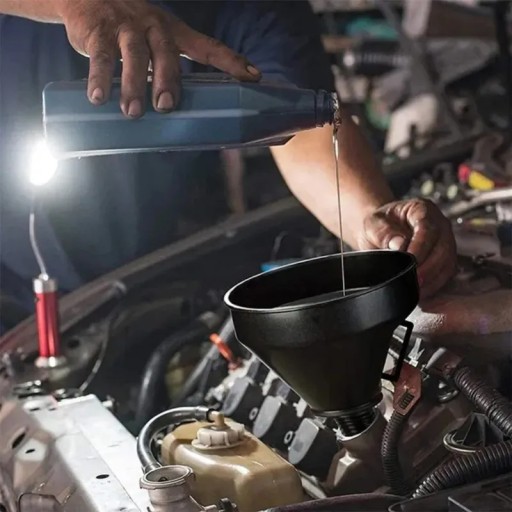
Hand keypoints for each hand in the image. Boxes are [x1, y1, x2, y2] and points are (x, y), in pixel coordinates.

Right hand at [57, 0, 260, 116]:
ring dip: (133, 85)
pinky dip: (99, 78)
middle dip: (168, 81)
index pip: (208, 46)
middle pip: (167, 54)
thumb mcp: (153, 40)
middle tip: (167, 108)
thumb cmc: (127, 27)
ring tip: (133, 112)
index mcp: (173, 32)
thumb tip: (176, 113)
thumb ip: (164, 68)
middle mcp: (154, 27)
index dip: (231, 61)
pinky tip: (98, 98)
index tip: (254, 77)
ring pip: (134, 56)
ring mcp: (126, 28)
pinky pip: (101, 56)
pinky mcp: (98, 31)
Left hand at [358, 199, 456, 297]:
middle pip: (444, 247)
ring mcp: (445, 242)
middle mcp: (439, 224)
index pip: (428, 229)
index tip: (410, 261)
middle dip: (429, 267)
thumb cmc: (378, 225)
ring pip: (448, 262)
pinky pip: (446, 273)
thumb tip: (399, 244)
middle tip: (414, 281)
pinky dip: (434, 284)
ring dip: (433, 278)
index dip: (421, 247)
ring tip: (416, 289)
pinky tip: (421, 291)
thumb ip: (383, 232)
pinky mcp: (444, 259)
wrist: (380, 232)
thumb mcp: (372, 224)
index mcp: (422, 210)